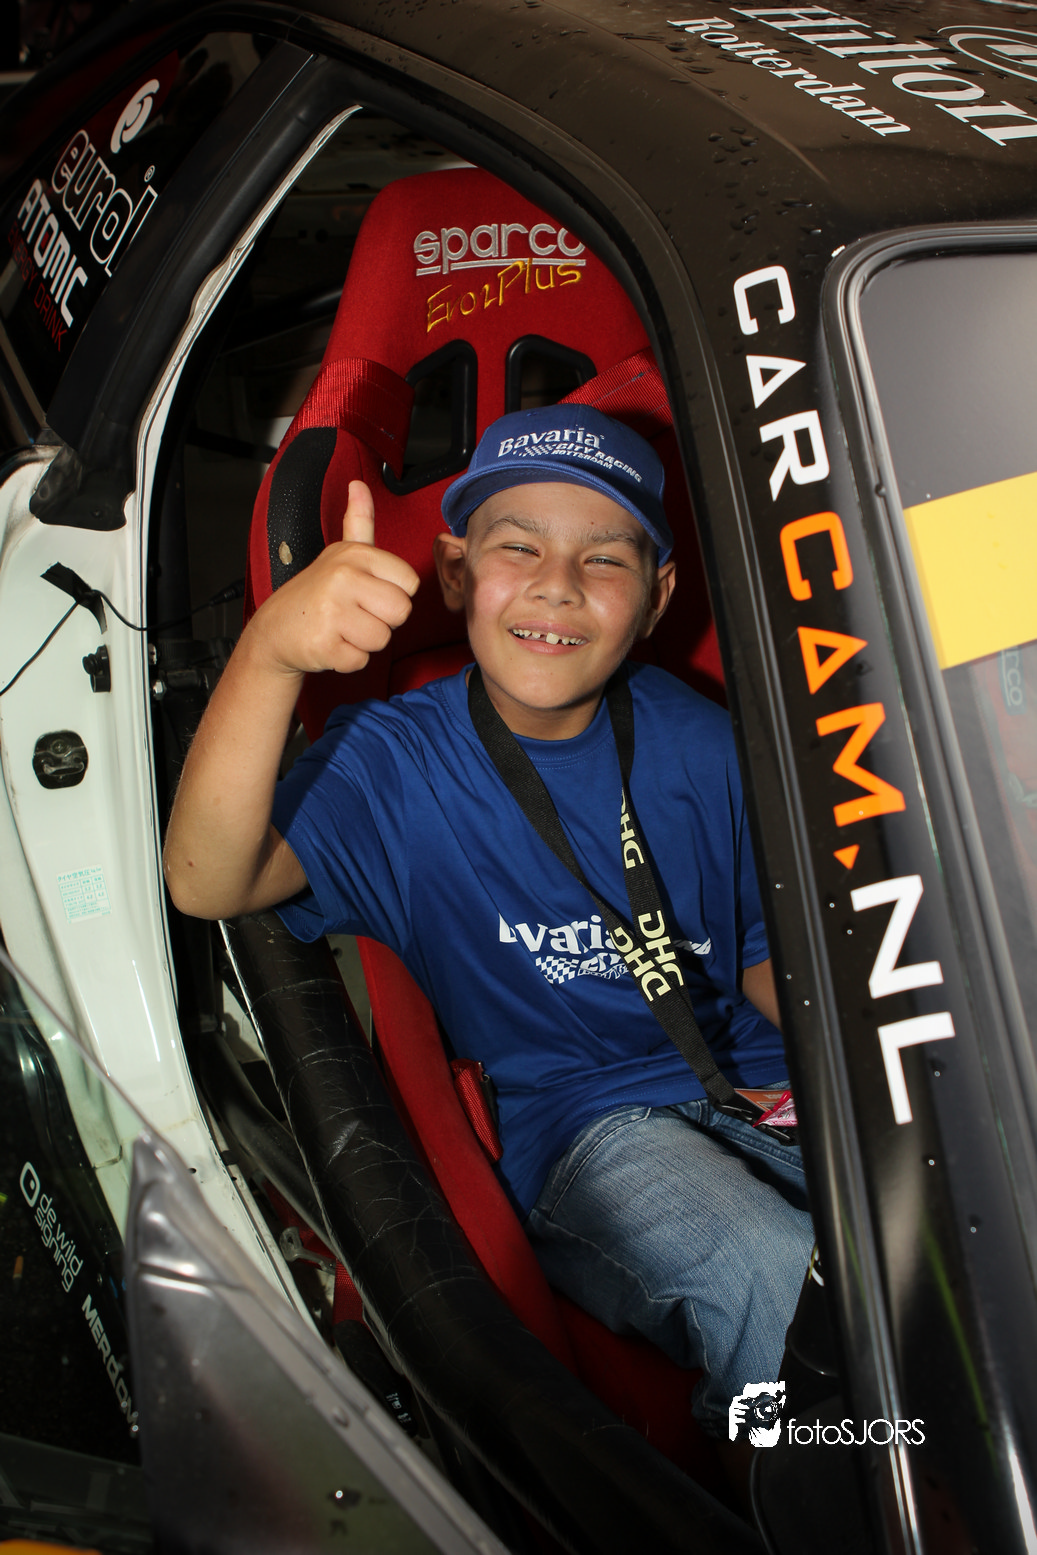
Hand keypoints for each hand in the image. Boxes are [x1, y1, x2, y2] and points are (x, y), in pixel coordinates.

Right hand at [247, 480, 418, 677]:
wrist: (275, 629)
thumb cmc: (316, 593)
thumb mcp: (339, 554)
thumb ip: (358, 521)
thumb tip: (360, 485)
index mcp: (355, 555)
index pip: (409, 583)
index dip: (391, 594)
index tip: (366, 592)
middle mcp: (343, 578)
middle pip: (401, 612)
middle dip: (381, 620)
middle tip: (353, 614)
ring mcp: (331, 611)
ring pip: (382, 639)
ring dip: (363, 641)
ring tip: (340, 627)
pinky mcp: (323, 644)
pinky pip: (360, 660)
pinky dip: (347, 659)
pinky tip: (329, 642)